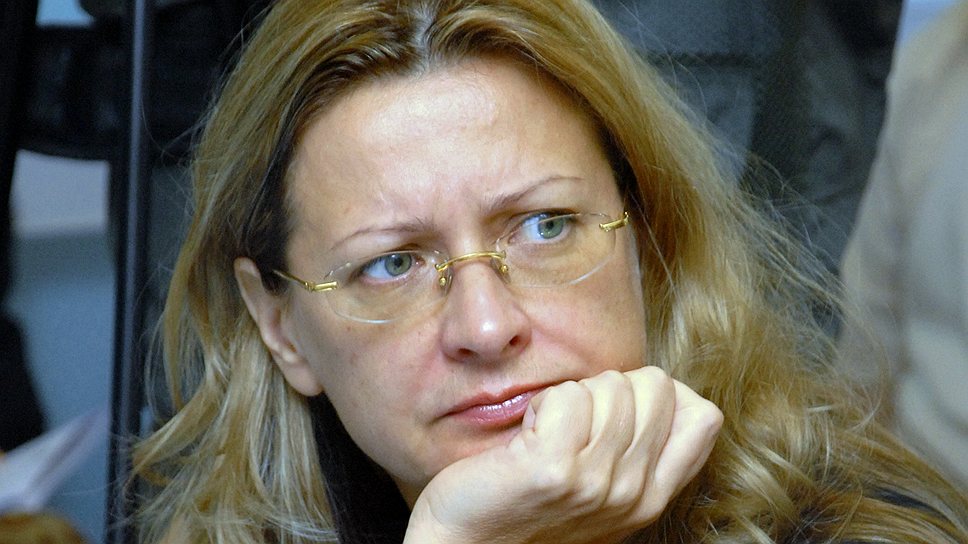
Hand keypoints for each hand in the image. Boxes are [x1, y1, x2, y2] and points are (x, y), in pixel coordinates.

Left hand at [404, 366, 722, 543]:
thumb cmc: (524, 506)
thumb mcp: (601, 489)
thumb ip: (639, 452)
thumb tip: (665, 389)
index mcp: (652, 497)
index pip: (702, 417)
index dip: (660, 394)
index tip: (616, 411)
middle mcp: (633, 494)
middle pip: (656, 386)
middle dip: (610, 386)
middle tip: (574, 422)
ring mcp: (596, 484)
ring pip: (611, 385)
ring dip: (571, 395)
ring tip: (546, 433)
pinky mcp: (554, 471)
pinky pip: (568, 396)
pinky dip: (543, 403)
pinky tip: (527, 435)